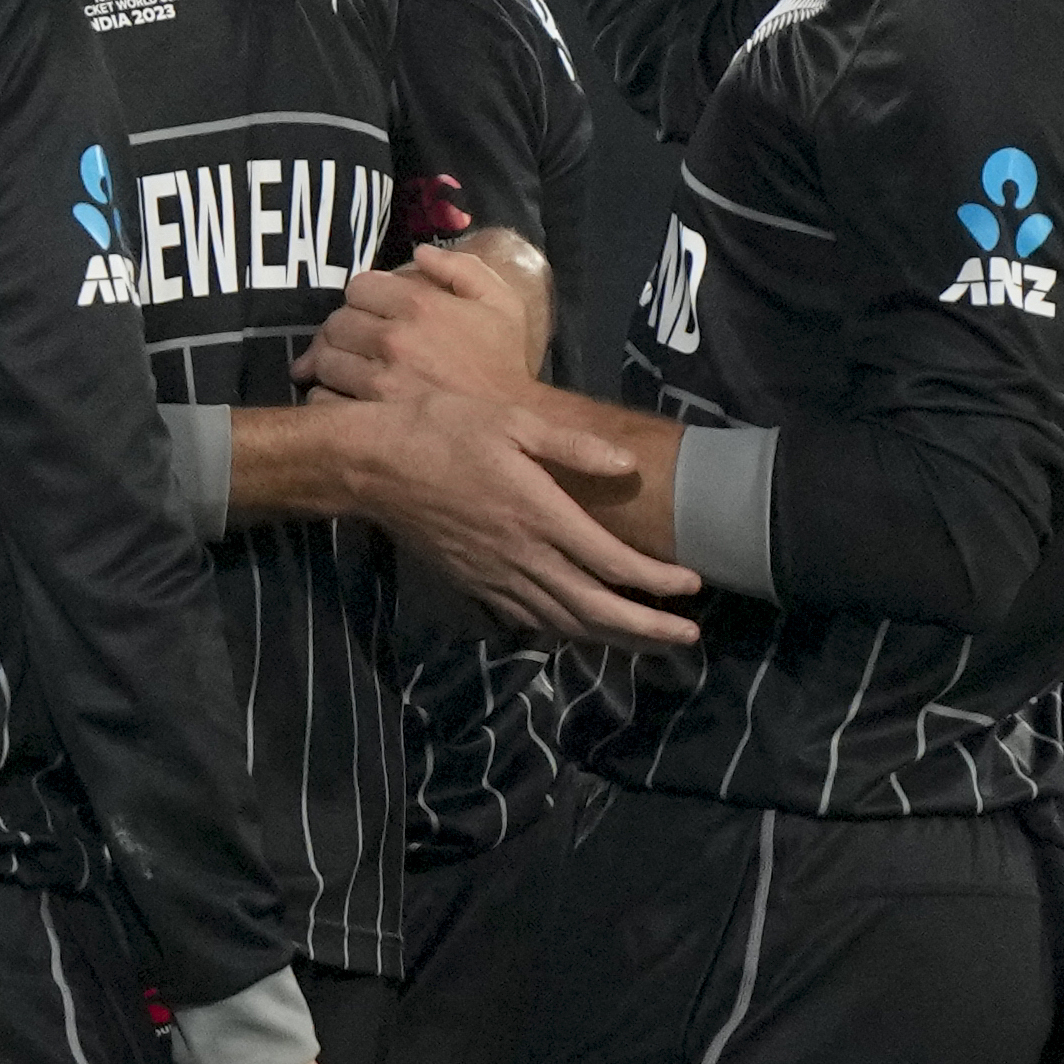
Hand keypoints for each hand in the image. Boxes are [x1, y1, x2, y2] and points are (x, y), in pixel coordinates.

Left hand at [300, 243, 536, 403]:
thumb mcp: (500, 302)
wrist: (513, 422)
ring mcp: (377, 380)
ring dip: (333, 361)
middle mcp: (392, 338)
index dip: (364, 297)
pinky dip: (329, 396)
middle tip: (360, 342)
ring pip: (325, 359)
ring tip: (351, 369)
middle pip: (335, 323)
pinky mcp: (369, 417)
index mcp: (419, 303)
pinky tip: (348, 397)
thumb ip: (461, 268)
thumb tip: (419, 253)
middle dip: (345, 330)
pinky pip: (326, 398)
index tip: (374, 310)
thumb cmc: (505, 362)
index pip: (357, 287)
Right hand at [332, 393, 701, 647]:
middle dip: (647, 630)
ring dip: (611, 638)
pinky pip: (528, 620)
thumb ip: (571, 445)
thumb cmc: (441, 429)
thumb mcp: (510, 421)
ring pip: (564, 623)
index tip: (692, 584)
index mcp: (538, 514)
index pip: (612, 563)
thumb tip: (628, 465)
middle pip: (596, 609)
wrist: (371, 466)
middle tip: (688, 638)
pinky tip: (581, 630)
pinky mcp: (472, 585)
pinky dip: (564, 631)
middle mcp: (522, 556)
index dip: (657, 580)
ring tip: (648, 642)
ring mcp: (495, 577)